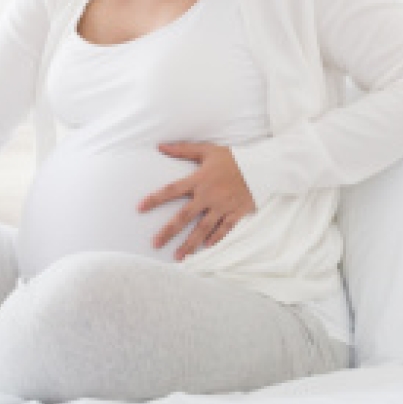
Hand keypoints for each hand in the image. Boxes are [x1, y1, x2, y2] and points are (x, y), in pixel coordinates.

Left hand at [138, 141, 256, 260]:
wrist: (263, 165)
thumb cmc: (232, 158)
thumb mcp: (207, 150)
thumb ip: (183, 149)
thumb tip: (160, 146)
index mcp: (199, 179)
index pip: (172, 190)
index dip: (155, 199)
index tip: (140, 208)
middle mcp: (208, 195)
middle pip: (184, 216)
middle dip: (168, 231)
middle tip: (155, 244)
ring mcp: (222, 206)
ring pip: (203, 228)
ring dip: (190, 243)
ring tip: (179, 256)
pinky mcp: (236, 213)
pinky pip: (224, 229)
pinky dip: (215, 238)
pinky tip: (205, 248)